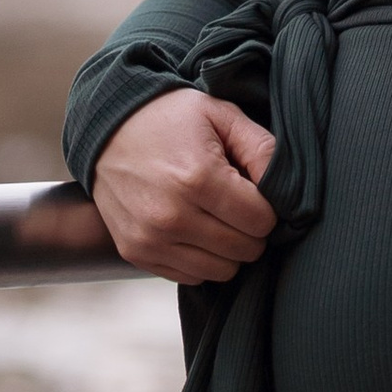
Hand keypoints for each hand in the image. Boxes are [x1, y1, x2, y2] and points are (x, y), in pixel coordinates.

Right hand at [89, 89, 277, 283]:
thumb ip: (262, 148)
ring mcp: (151, 239)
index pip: (262, 221)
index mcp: (198, 178)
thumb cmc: (170, 118)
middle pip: (244, 250)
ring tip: (216, 217)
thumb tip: (285, 191)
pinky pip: (191, 276)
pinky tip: (194, 229)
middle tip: (238, 205)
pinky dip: (201, 259)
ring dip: (228, 249)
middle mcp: (172, 215)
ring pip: (221, 271)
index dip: (267, 207)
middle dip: (251, 229)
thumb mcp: (221, 115)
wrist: (106, 127)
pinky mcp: (136, 253)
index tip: (253, 191)